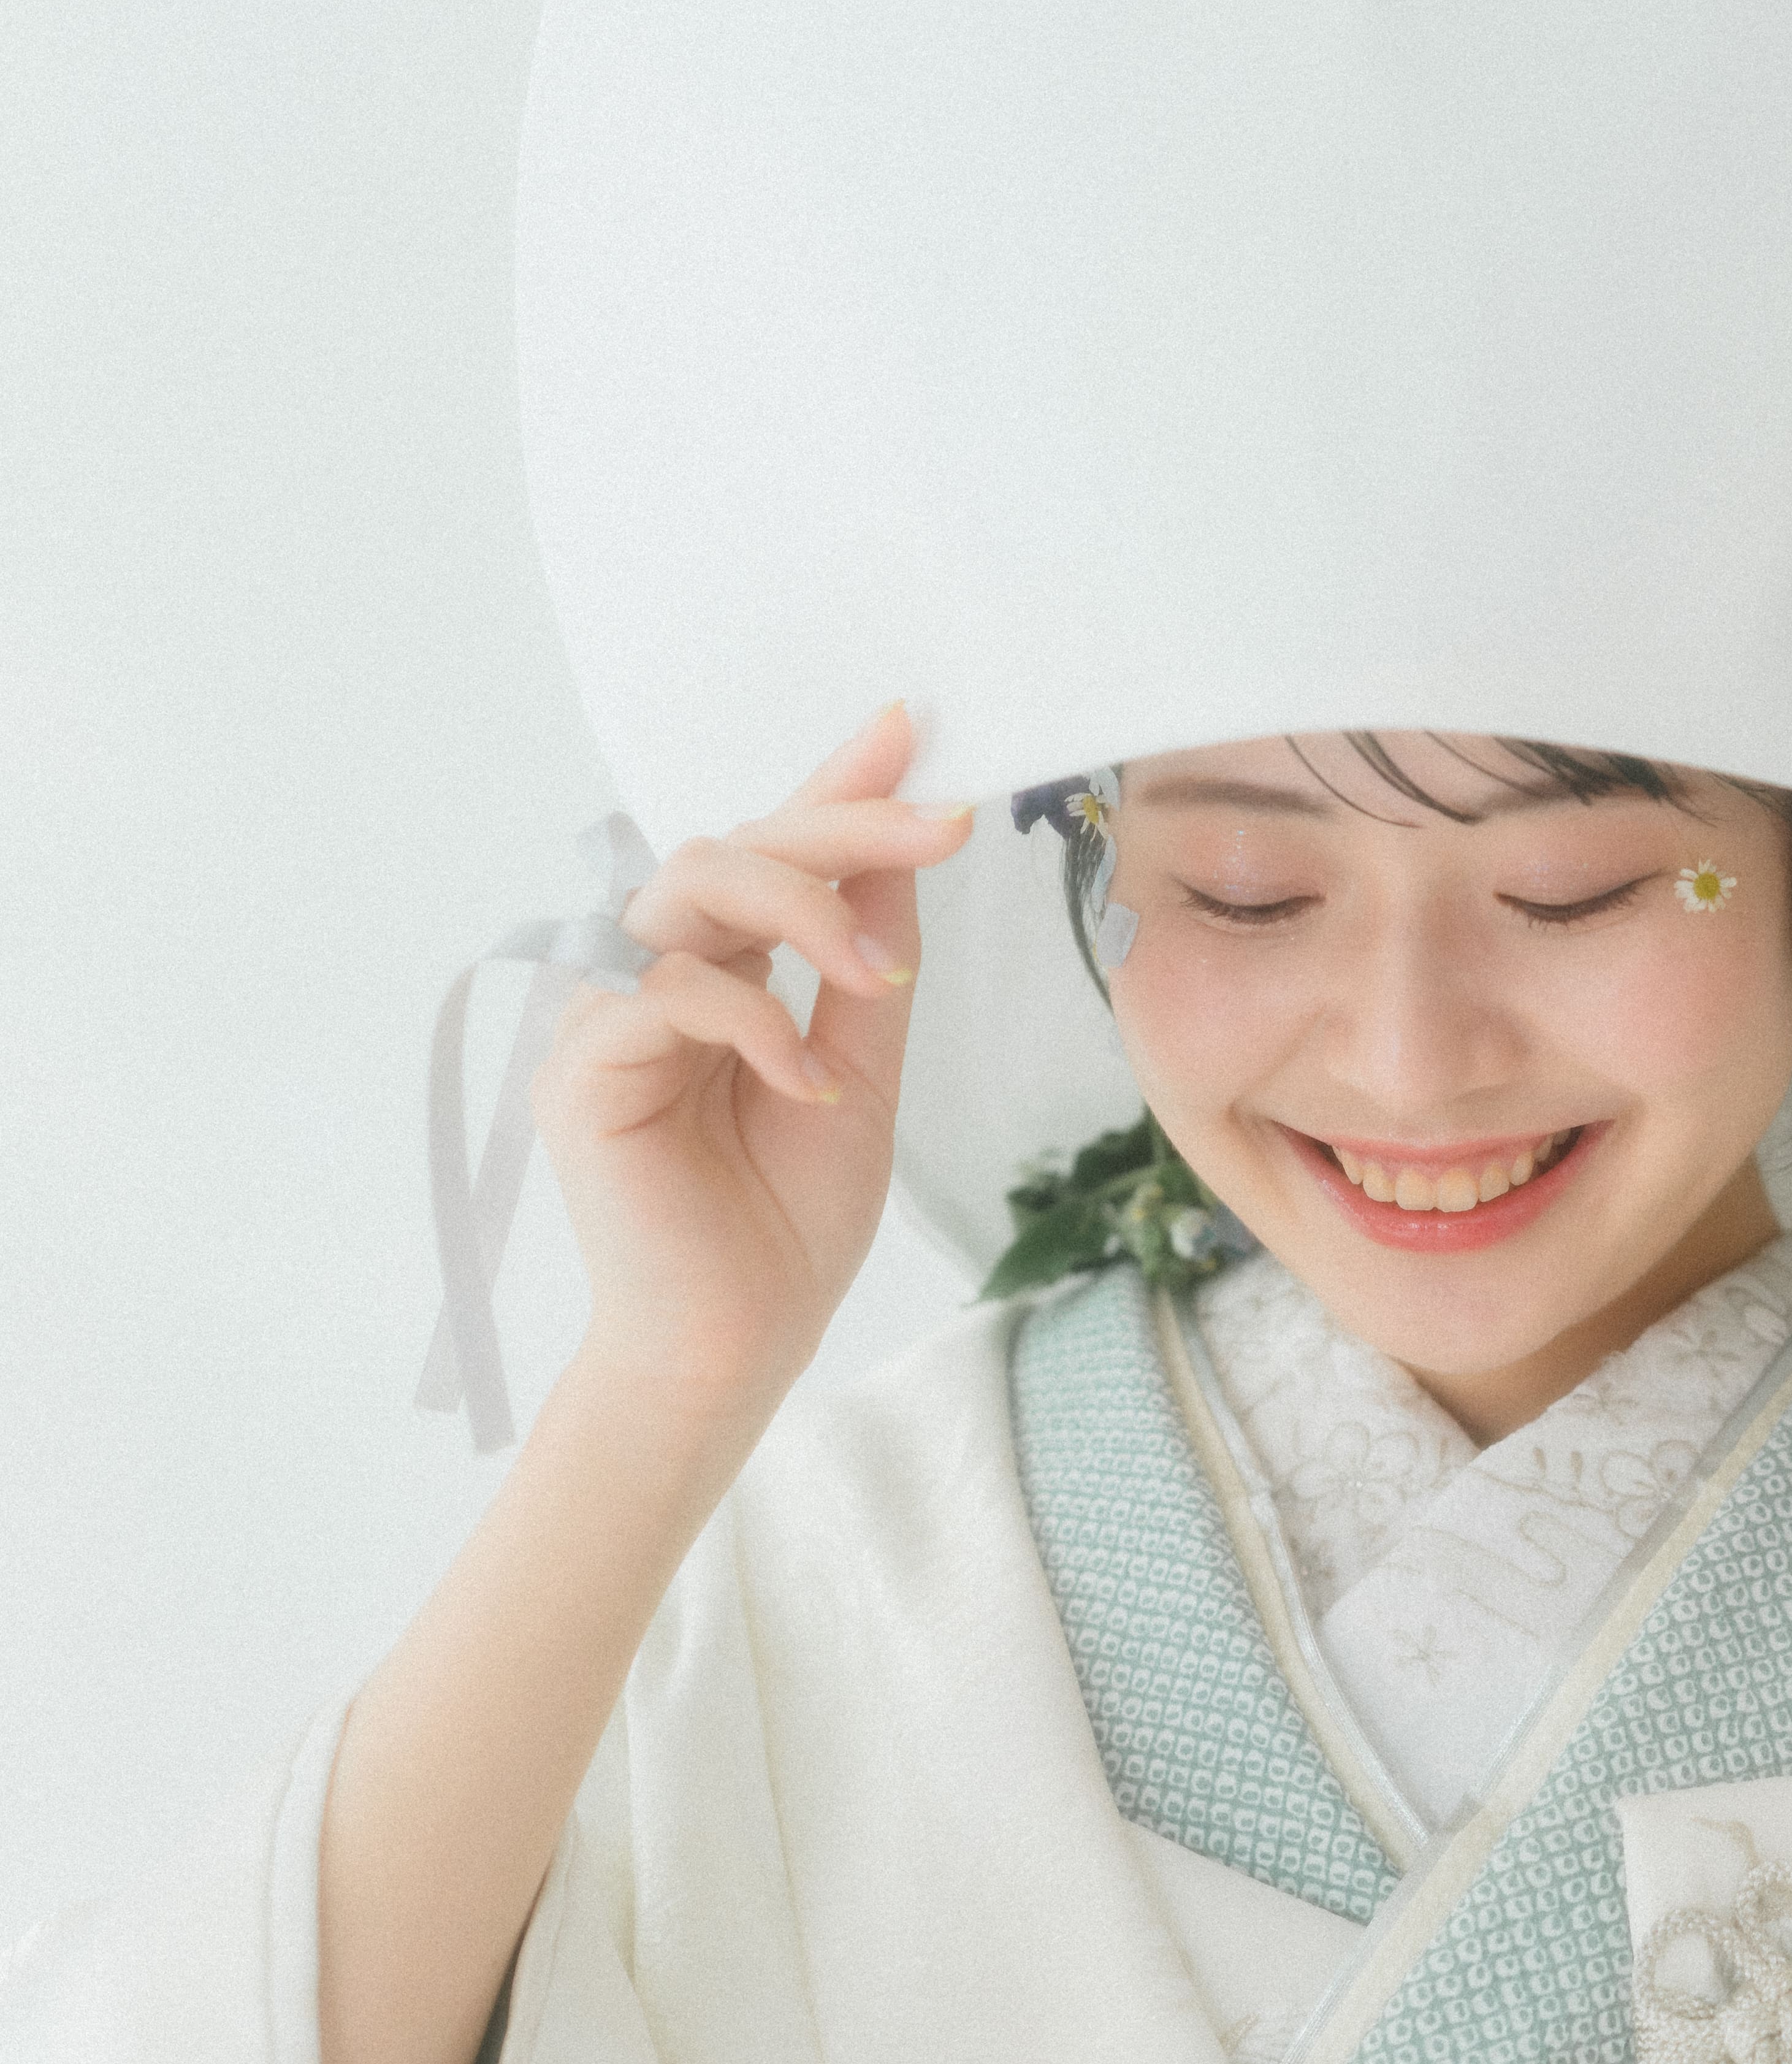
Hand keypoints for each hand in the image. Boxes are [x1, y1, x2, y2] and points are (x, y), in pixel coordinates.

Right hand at [534, 701, 972, 1432]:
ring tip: (879, 973)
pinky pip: (660, 995)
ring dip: (801, 910)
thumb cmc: (789, 1216)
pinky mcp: (581, 1071)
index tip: (911, 726)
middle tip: (938, 823)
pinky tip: (804, 1083)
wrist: (741, 1336)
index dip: (837, 786)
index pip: (777, 852)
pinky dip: (750, 1023)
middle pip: (732, 847)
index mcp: (724, 968)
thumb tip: (904, 849)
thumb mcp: (865, 1066)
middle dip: (842, 827)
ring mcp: (608, 1016)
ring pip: (687, 891)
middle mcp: (656, 973)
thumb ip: (871, 958)